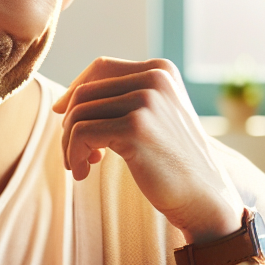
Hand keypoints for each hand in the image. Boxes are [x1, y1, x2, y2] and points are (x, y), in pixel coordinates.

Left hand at [53, 57, 243, 243]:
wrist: (202, 196)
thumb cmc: (170, 163)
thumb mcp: (152, 119)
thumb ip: (120, 102)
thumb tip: (62, 103)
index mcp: (160, 70)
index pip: (100, 68)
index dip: (73, 92)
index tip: (64, 119)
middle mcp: (154, 79)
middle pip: (84, 93)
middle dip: (70, 126)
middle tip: (77, 155)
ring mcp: (145, 102)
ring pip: (77, 114)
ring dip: (69, 144)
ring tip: (80, 167)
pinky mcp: (135, 128)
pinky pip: (81, 133)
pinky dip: (74, 155)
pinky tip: (83, 174)